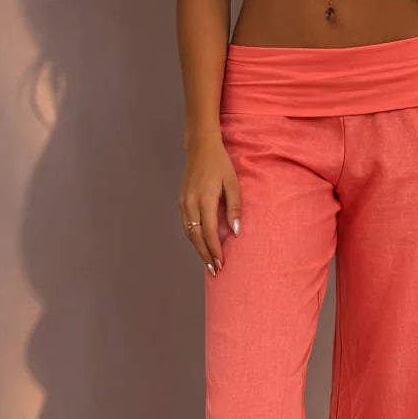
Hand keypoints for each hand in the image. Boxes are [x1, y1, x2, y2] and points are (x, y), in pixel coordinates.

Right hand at [179, 135, 241, 275]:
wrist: (200, 147)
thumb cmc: (220, 164)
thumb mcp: (232, 184)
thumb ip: (235, 208)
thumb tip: (236, 231)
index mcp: (204, 199)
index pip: (209, 232)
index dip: (215, 250)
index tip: (222, 264)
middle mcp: (190, 204)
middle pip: (196, 237)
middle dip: (206, 255)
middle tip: (215, 270)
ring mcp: (183, 203)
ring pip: (189, 233)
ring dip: (198, 249)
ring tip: (209, 262)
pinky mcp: (181, 201)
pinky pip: (186, 225)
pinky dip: (193, 238)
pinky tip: (201, 245)